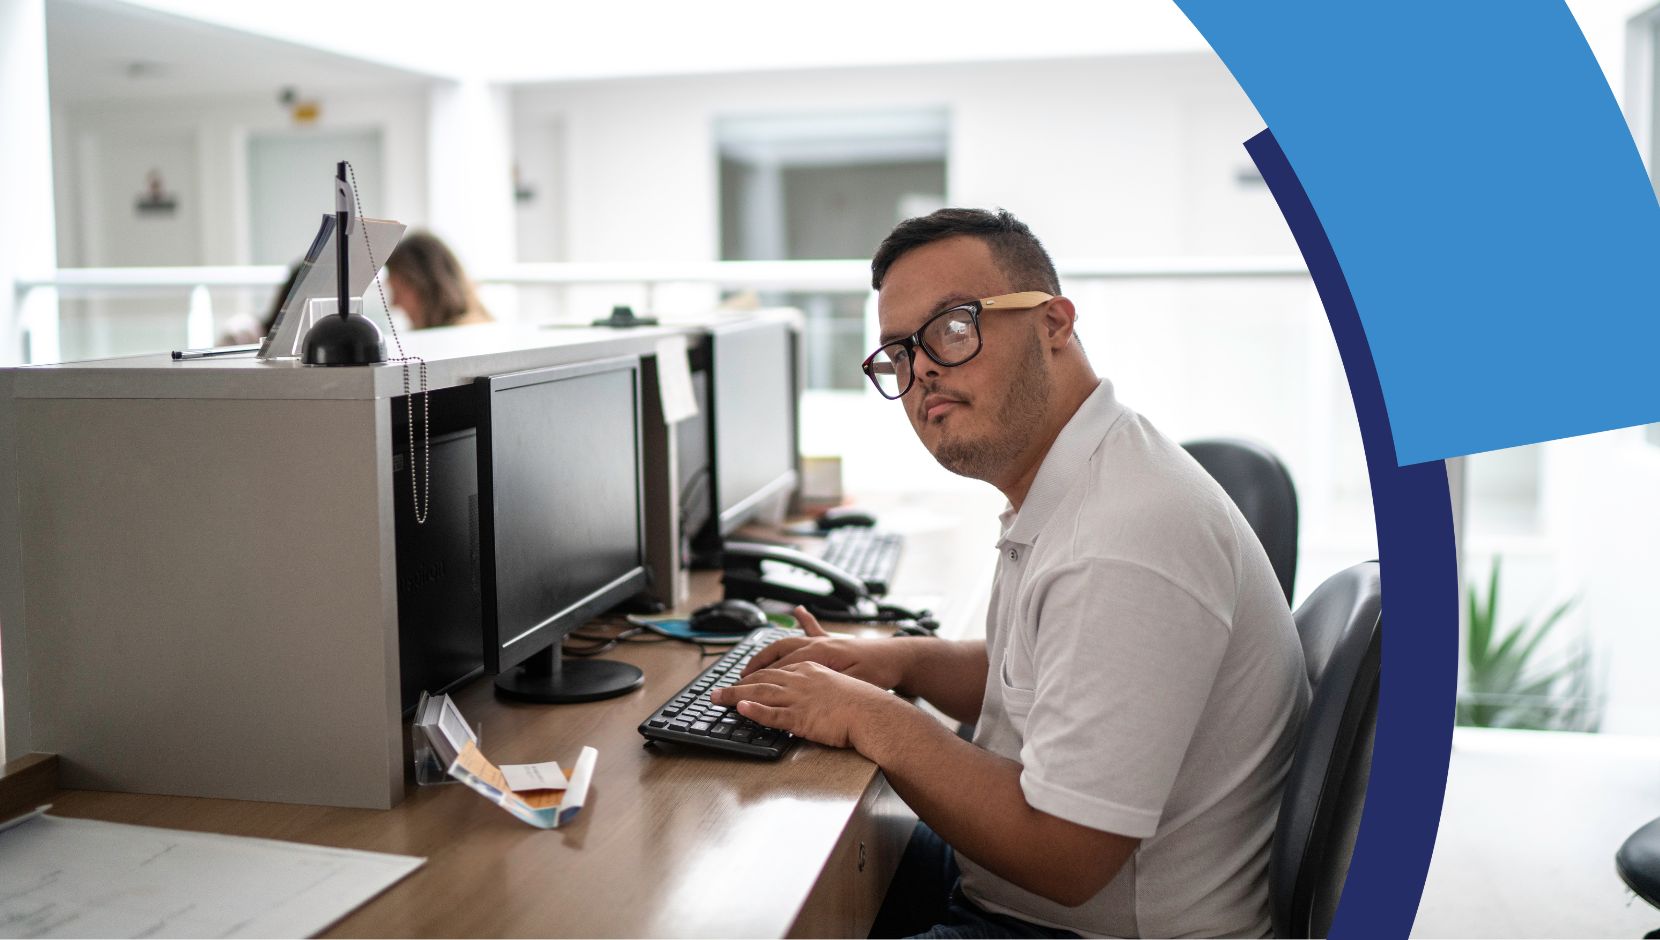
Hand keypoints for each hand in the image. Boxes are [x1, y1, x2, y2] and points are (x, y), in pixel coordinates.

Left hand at [710, 660, 901, 749]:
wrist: (874, 711)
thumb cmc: (861, 697)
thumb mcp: (840, 671)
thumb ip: (821, 662)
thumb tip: (806, 640)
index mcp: (809, 667)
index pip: (774, 668)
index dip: (753, 674)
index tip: (738, 680)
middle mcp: (800, 678)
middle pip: (761, 678)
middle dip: (736, 685)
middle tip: (716, 692)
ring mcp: (800, 697)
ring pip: (761, 693)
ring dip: (736, 696)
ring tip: (717, 699)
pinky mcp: (802, 717)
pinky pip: (773, 713)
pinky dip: (755, 711)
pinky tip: (741, 709)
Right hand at [741, 606, 912, 690]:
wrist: (899, 658)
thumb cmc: (879, 673)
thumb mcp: (852, 684)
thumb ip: (827, 683)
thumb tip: (802, 685)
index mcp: (821, 653)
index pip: (783, 665)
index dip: (762, 677)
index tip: (745, 685)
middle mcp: (820, 642)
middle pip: (780, 651)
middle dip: (759, 663)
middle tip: (741, 676)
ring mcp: (826, 639)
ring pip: (790, 641)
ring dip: (770, 650)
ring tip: (754, 660)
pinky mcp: (834, 640)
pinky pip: (813, 628)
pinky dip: (804, 620)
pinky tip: (798, 611)